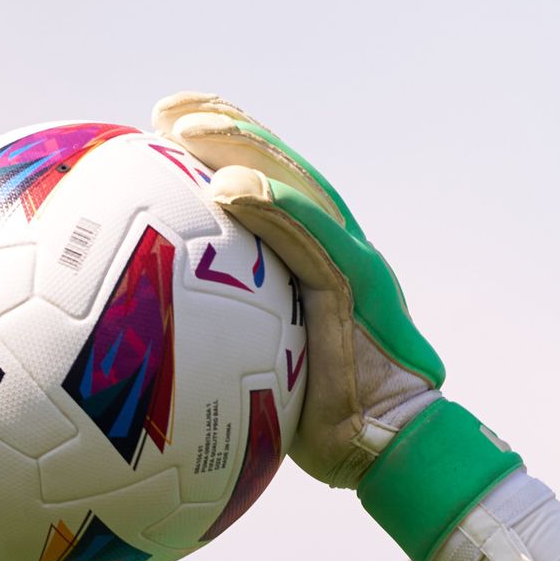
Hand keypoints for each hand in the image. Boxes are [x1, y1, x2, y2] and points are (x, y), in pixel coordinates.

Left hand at [151, 93, 523, 560]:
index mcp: (322, 267)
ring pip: (296, 185)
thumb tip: (172, 348)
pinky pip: (307, 235)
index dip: (230, 150)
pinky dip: (268, 204)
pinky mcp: (358, 287)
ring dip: (241, 148)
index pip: (276, 191)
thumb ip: (239, 341)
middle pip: (284, 170)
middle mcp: (342, 252)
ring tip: (185, 127)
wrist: (392, 451)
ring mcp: (354, 264)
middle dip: (227, 128)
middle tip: (167, 109)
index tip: (170, 131)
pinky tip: (224, 184)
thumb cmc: (331, 430)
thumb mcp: (273, 374)